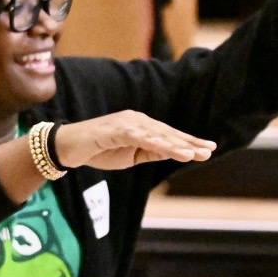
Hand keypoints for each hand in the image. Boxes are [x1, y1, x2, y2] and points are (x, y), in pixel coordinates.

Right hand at [52, 111, 216, 171]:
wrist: (68, 147)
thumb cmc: (99, 150)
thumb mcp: (132, 156)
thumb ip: (151, 152)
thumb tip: (174, 153)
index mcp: (142, 126)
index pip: (170, 136)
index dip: (189, 142)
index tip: (208, 149)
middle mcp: (137, 120)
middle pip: (168, 134)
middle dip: (189, 143)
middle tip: (209, 151)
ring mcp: (127, 123)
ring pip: (157, 136)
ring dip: (175, 145)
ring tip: (193, 154)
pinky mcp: (115, 129)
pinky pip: (139, 137)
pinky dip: (154, 143)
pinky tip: (168, 150)